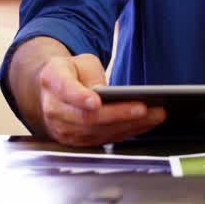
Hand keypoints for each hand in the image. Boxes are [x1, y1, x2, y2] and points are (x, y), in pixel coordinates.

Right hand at [36, 54, 164, 146]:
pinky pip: (103, 139)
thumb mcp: (80, 62)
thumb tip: (105, 93)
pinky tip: (145, 124)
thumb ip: (91, 73)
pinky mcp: (76, 141)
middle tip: (144, 108)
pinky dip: (126, 132)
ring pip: (98, 132)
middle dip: (119, 114)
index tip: (96, 101)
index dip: (80, 98)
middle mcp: (54, 110)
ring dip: (128, 126)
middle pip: (87, 118)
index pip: (66, 91)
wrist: (50, 90)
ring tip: (154, 115)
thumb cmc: (69, 72)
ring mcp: (63, 130)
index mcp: (53, 81)